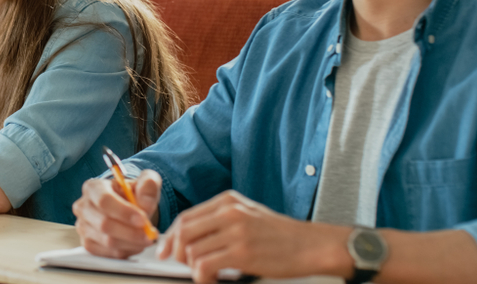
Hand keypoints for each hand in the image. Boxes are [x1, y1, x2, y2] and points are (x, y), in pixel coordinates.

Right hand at [73, 169, 160, 258]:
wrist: (127, 208)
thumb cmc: (133, 193)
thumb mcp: (145, 182)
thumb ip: (148, 185)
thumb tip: (146, 203)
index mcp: (93, 187)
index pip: (104, 200)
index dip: (124, 212)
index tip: (143, 219)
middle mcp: (83, 207)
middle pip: (104, 224)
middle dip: (131, 232)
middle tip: (150, 233)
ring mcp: (83, 227)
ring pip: (108, 241)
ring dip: (131, 243)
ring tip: (146, 238)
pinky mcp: (88, 244)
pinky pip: (108, 253)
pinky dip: (126, 251)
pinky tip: (135, 243)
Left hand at [157, 190, 346, 282]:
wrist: (311, 245)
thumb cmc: (281, 234)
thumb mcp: (248, 215)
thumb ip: (220, 220)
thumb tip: (190, 236)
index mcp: (228, 201)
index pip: (186, 217)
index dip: (171, 237)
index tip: (165, 251)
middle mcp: (229, 212)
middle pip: (183, 231)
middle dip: (176, 252)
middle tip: (183, 266)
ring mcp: (235, 231)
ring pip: (191, 250)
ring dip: (193, 268)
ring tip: (206, 275)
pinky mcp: (242, 252)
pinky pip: (204, 266)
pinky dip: (202, 278)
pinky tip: (212, 281)